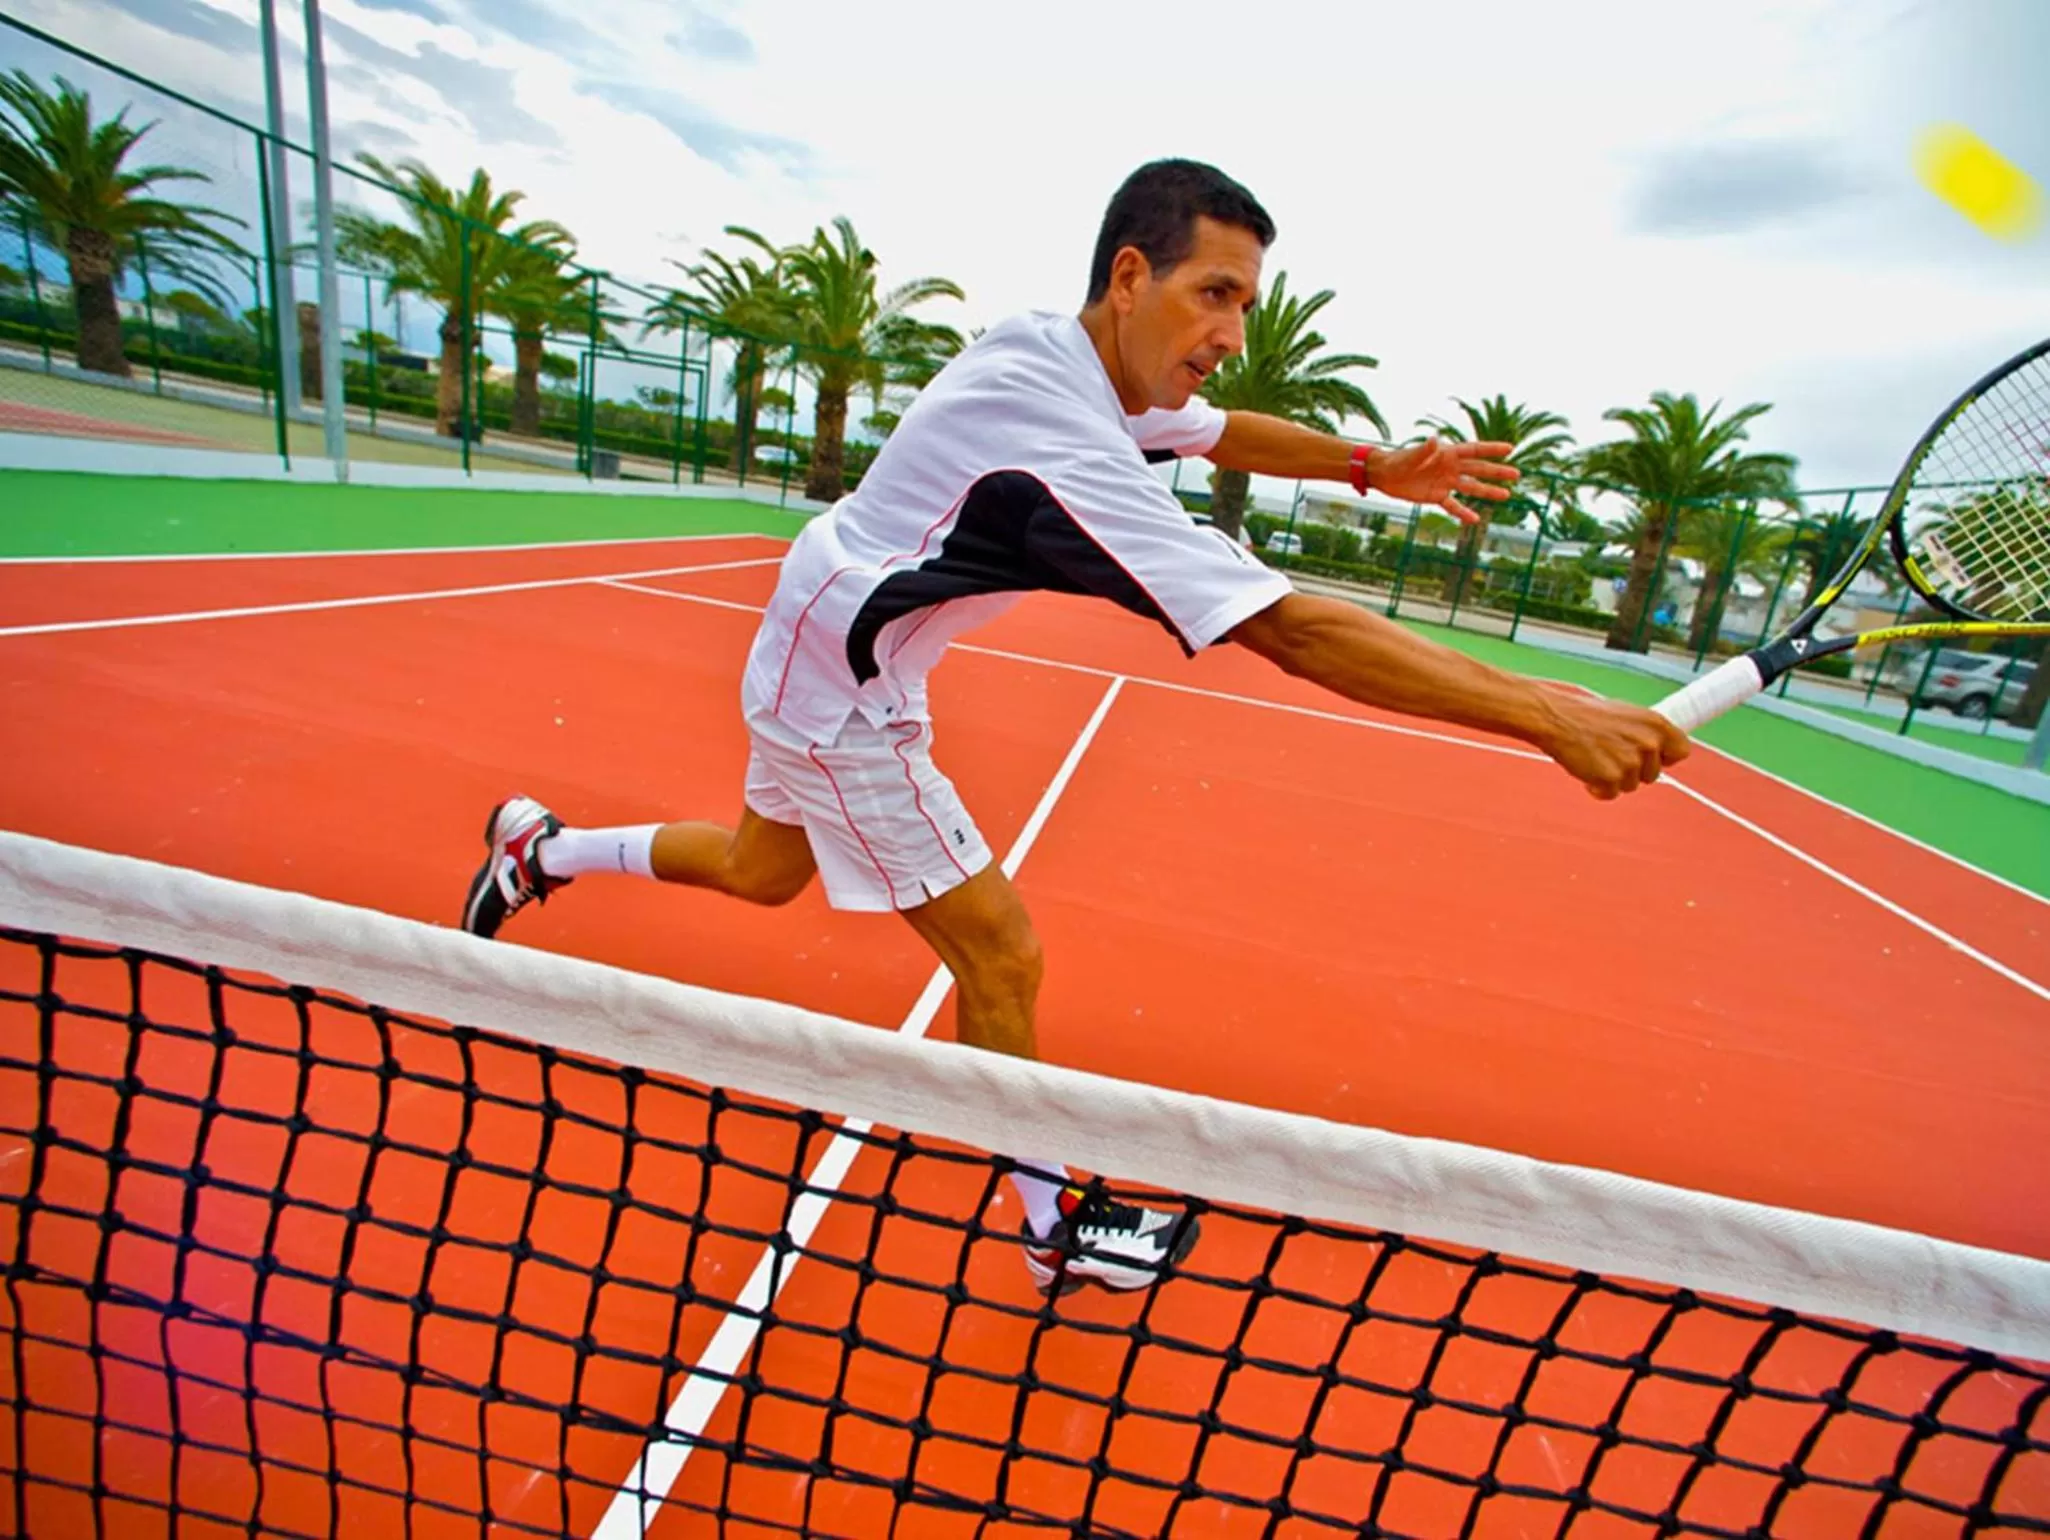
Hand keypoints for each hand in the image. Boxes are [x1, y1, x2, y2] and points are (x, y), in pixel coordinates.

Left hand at [1365, 438, 1518, 522]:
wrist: (1384, 475)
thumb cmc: (1397, 461)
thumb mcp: (1411, 457)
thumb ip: (1424, 451)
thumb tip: (1434, 440)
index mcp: (1447, 454)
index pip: (1474, 450)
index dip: (1491, 449)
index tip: (1509, 449)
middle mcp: (1450, 468)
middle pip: (1478, 470)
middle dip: (1497, 472)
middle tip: (1516, 475)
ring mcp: (1445, 482)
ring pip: (1471, 488)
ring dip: (1487, 492)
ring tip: (1506, 496)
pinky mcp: (1436, 496)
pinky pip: (1453, 506)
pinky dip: (1463, 512)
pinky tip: (1475, 519)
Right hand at [1535, 690, 1691, 799]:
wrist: (1556, 719)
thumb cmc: (1586, 715)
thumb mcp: (1626, 714)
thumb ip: (1646, 732)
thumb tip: (1657, 748)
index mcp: (1656, 723)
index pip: (1682, 751)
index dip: (1666, 758)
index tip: (1655, 759)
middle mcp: (1648, 743)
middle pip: (1652, 774)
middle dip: (1633, 770)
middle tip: (1611, 754)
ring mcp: (1631, 763)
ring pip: (1631, 785)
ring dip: (1614, 778)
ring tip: (1595, 758)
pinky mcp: (1611, 779)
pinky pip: (1610, 794)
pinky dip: (1598, 788)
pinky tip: (1587, 770)